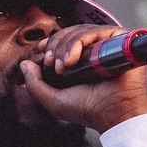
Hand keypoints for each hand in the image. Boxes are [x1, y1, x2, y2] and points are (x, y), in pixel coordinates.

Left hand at [20, 23, 146, 133]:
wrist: (115, 115)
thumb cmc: (90, 111)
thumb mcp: (53, 100)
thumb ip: (35, 84)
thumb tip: (26, 64)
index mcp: (86, 61)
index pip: (66, 41)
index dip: (52, 42)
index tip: (43, 52)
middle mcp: (99, 50)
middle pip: (71, 33)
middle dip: (56, 46)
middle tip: (52, 64)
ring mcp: (110, 44)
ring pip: (81, 31)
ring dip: (65, 46)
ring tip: (62, 67)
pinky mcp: (121, 41)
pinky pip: (96, 31)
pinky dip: (78, 42)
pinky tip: (72, 60)